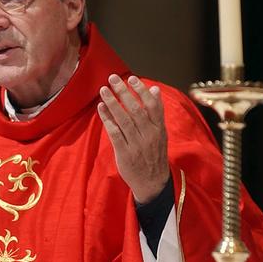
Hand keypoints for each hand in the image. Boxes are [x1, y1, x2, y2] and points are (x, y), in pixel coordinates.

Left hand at [97, 74, 169, 203]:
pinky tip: (101, 108)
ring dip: (113, 103)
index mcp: (159, 129)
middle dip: (123, 92)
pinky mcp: (125, 153)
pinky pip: (115, 133)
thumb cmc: (154, 154)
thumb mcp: (161, 133)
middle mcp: (149, 135)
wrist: (153, 183)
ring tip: (104, 90)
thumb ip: (156, 111)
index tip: (131, 78)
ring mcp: (136, 145)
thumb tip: (154, 89)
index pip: (152, 106)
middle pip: (136, 110)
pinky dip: (107, 119)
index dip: (141, 91)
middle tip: (113, 78)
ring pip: (124, 120)